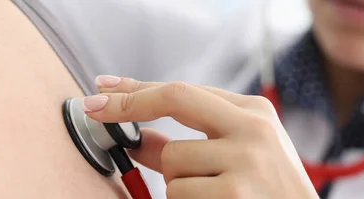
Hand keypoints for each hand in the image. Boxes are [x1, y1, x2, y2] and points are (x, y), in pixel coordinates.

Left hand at [83, 75, 318, 198]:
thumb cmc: (268, 189)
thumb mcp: (237, 155)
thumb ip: (191, 143)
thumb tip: (139, 140)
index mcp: (254, 112)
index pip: (184, 90)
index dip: (138, 88)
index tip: (104, 88)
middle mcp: (253, 128)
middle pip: (174, 97)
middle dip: (129, 103)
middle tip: (96, 110)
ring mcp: (245, 160)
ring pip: (171, 160)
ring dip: (175, 181)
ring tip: (211, 192)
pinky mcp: (234, 193)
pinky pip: (178, 193)